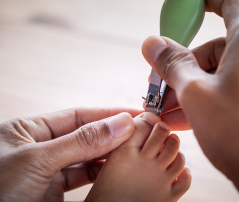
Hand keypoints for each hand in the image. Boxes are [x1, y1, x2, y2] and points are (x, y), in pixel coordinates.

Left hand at [0, 107, 141, 201]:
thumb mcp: (37, 160)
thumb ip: (81, 141)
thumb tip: (120, 123)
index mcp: (30, 130)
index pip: (79, 115)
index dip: (108, 113)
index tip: (135, 113)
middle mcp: (40, 147)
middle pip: (86, 134)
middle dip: (113, 132)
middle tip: (142, 131)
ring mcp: (47, 170)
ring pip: (86, 157)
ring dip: (110, 153)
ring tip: (135, 148)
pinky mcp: (52, 191)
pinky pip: (82, 177)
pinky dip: (100, 173)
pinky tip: (116, 169)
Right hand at [142, 0, 238, 201]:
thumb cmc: (237, 132)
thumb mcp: (194, 92)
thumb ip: (172, 63)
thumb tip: (153, 43)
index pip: (229, 4)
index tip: (187, 0)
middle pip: (215, 49)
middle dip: (183, 68)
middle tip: (160, 87)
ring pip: (221, 74)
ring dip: (191, 89)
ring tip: (168, 110)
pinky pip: (233, 90)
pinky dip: (209, 99)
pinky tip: (186, 117)